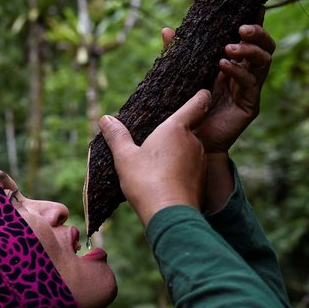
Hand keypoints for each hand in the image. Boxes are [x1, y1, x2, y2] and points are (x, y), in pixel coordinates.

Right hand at [99, 91, 208, 226]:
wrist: (170, 216)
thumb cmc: (147, 182)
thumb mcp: (125, 158)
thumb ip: (117, 137)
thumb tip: (105, 119)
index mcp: (176, 128)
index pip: (197, 103)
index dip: (201, 96)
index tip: (203, 91)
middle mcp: (194, 141)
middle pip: (189, 130)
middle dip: (177, 134)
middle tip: (158, 141)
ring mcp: (201, 161)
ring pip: (190, 151)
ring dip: (179, 154)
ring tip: (159, 165)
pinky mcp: (202, 180)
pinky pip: (192, 169)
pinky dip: (182, 171)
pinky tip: (167, 181)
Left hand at [162, 13, 275, 154]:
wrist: (192, 141)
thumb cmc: (188, 109)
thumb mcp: (183, 76)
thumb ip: (178, 54)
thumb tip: (167, 30)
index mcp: (234, 64)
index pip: (250, 38)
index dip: (255, 21)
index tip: (253, 5)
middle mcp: (245, 74)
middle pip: (265, 47)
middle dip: (257, 33)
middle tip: (242, 28)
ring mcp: (249, 90)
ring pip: (263, 62)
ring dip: (248, 51)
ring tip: (228, 47)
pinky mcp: (249, 105)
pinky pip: (250, 83)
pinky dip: (237, 71)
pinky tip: (223, 65)